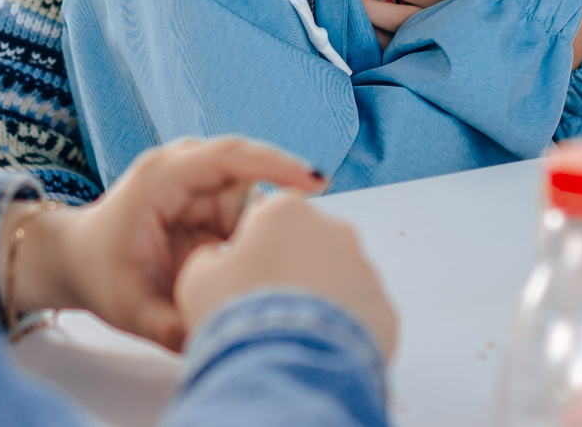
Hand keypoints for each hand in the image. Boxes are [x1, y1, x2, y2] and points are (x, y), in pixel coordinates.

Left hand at [7, 136, 324, 349]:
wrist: (78, 260)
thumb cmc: (100, 273)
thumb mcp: (132, 309)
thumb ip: (173, 325)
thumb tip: (219, 337)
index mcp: (162, 177)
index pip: (230, 157)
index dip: (277, 165)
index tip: (317, 181)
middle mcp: (183, 168)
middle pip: (246, 187)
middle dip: (256, 228)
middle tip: (245, 265)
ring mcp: (197, 181)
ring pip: (248, 205)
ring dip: (245, 240)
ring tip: (213, 273)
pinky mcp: (208, 199)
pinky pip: (242, 216)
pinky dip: (243, 243)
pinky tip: (225, 267)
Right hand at [176, 190, 399, 360]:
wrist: (284, 371)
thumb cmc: (238, 318)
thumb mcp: (197, 280)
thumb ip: (210, 257)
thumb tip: (218, 259)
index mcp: (287, 210)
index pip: (268, 216)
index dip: (252, 249)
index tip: (242, 279)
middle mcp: (335, 229)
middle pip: (307, 245)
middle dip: (290, 270)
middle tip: (264, 311)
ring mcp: (365, 270)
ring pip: (337, 279)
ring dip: (317, 299)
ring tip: (289, 336)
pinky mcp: (384, 310)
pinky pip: (358, 313)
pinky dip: (341, 328)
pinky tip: (315, 349)